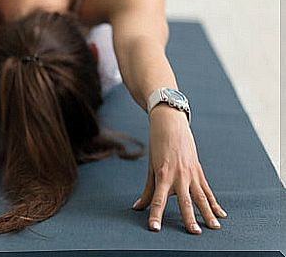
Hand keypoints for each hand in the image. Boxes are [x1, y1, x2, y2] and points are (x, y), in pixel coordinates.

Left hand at [132, 104, 226, 233]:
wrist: (170, 125)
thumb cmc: (157, 147)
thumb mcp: (150, 168)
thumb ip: (147, 190)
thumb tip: (137, 208)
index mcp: (163, 175)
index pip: (158, 200)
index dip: (155, 214)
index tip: (155, 228)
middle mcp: (178, 176)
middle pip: (184, 201)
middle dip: (189, 218)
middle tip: (194, 233)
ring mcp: (191, 174)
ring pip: (201, 197)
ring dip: (207, 213)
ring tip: (214, 228)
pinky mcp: (199, 172)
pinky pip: (207, 190)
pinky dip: (214, 203)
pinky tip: (221, 215)